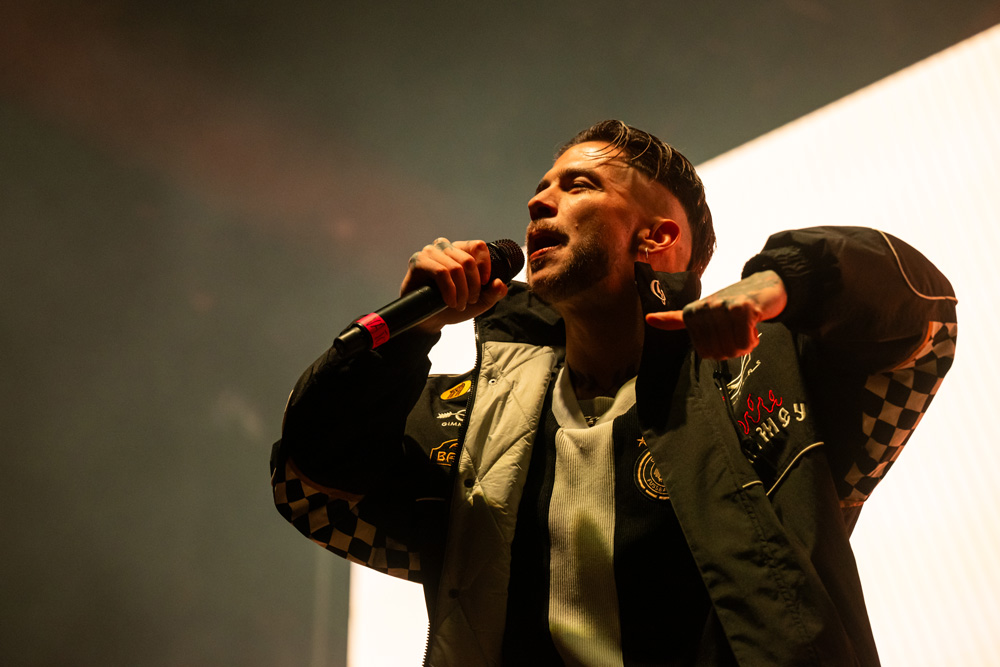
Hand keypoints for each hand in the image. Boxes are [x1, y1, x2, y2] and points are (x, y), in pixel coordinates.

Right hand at [400, 238, 508, 332]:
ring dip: (461, 291)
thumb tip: (500, 283)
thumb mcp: (479, 302)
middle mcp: (445, 247)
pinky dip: (449, 290)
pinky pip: (441, 272)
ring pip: (456, 268)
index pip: (478, 246)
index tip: (486, 284)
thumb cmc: (453, 306)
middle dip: (473, 286)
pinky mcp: (418, 261)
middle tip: (469, 301)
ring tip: (458, 304)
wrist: (430, 320)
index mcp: (460, 250)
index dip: (485, 266)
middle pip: (469, 261)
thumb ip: (493, 293)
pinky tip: (449, 302)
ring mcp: (430, 252)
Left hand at [645, 270, 787, 359]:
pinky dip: (753, 340)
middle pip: (719, 353)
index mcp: (691, 312)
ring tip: (745, 327)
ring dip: (745, 344)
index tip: (723, 333)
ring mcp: (723, 308)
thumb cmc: (732, 303)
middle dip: (733, 348)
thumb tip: (648, 320)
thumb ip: (676, 319)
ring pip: (733, 349)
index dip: (719, 350)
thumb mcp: (701, 311)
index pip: (704, 352)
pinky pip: (745, 342)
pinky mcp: (743, 309)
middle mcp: (704, 308)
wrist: (765, 286)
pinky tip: (754, 325)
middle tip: (737, 331)